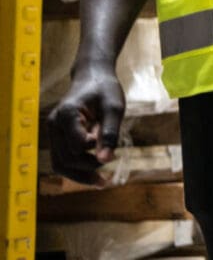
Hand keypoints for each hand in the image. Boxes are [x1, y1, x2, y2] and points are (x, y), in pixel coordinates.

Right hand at [46, 66, 124, 184]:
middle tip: (113, 161)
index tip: (111, 143)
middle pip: (67, 158)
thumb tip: (106, 160)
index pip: (78, 145)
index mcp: (66, 114)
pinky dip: (76, 169)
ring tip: (102, 182)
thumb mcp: (114, 107)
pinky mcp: (56, 137)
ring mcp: (52, 132)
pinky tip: (94, 175)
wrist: (92, 76)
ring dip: (80, 175)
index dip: (95, 148)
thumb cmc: (105, 89)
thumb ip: (110, 133)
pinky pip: (62, 159)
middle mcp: (54, 125)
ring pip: (60, 164)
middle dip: (90, 165)